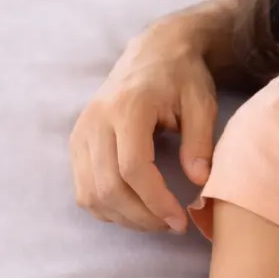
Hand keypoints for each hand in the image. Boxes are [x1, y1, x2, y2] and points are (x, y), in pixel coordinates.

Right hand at [70, 15, 218, 232]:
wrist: (154, 52)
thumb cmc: (182, 77)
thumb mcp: (201, 102)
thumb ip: (200, 140)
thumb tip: (199, 181)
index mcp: (129, 107)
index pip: (133, 167)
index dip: (155, 201)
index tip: (180, 219)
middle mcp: (97, 121)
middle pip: (107, 186)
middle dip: (140, 216)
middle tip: (171, 225)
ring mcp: (82, 132)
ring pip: (90, 193)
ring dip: (122, 216)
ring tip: (156, 220)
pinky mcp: (77, 142)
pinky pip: (82, 188)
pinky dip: (105, 207)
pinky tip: (134, 209)